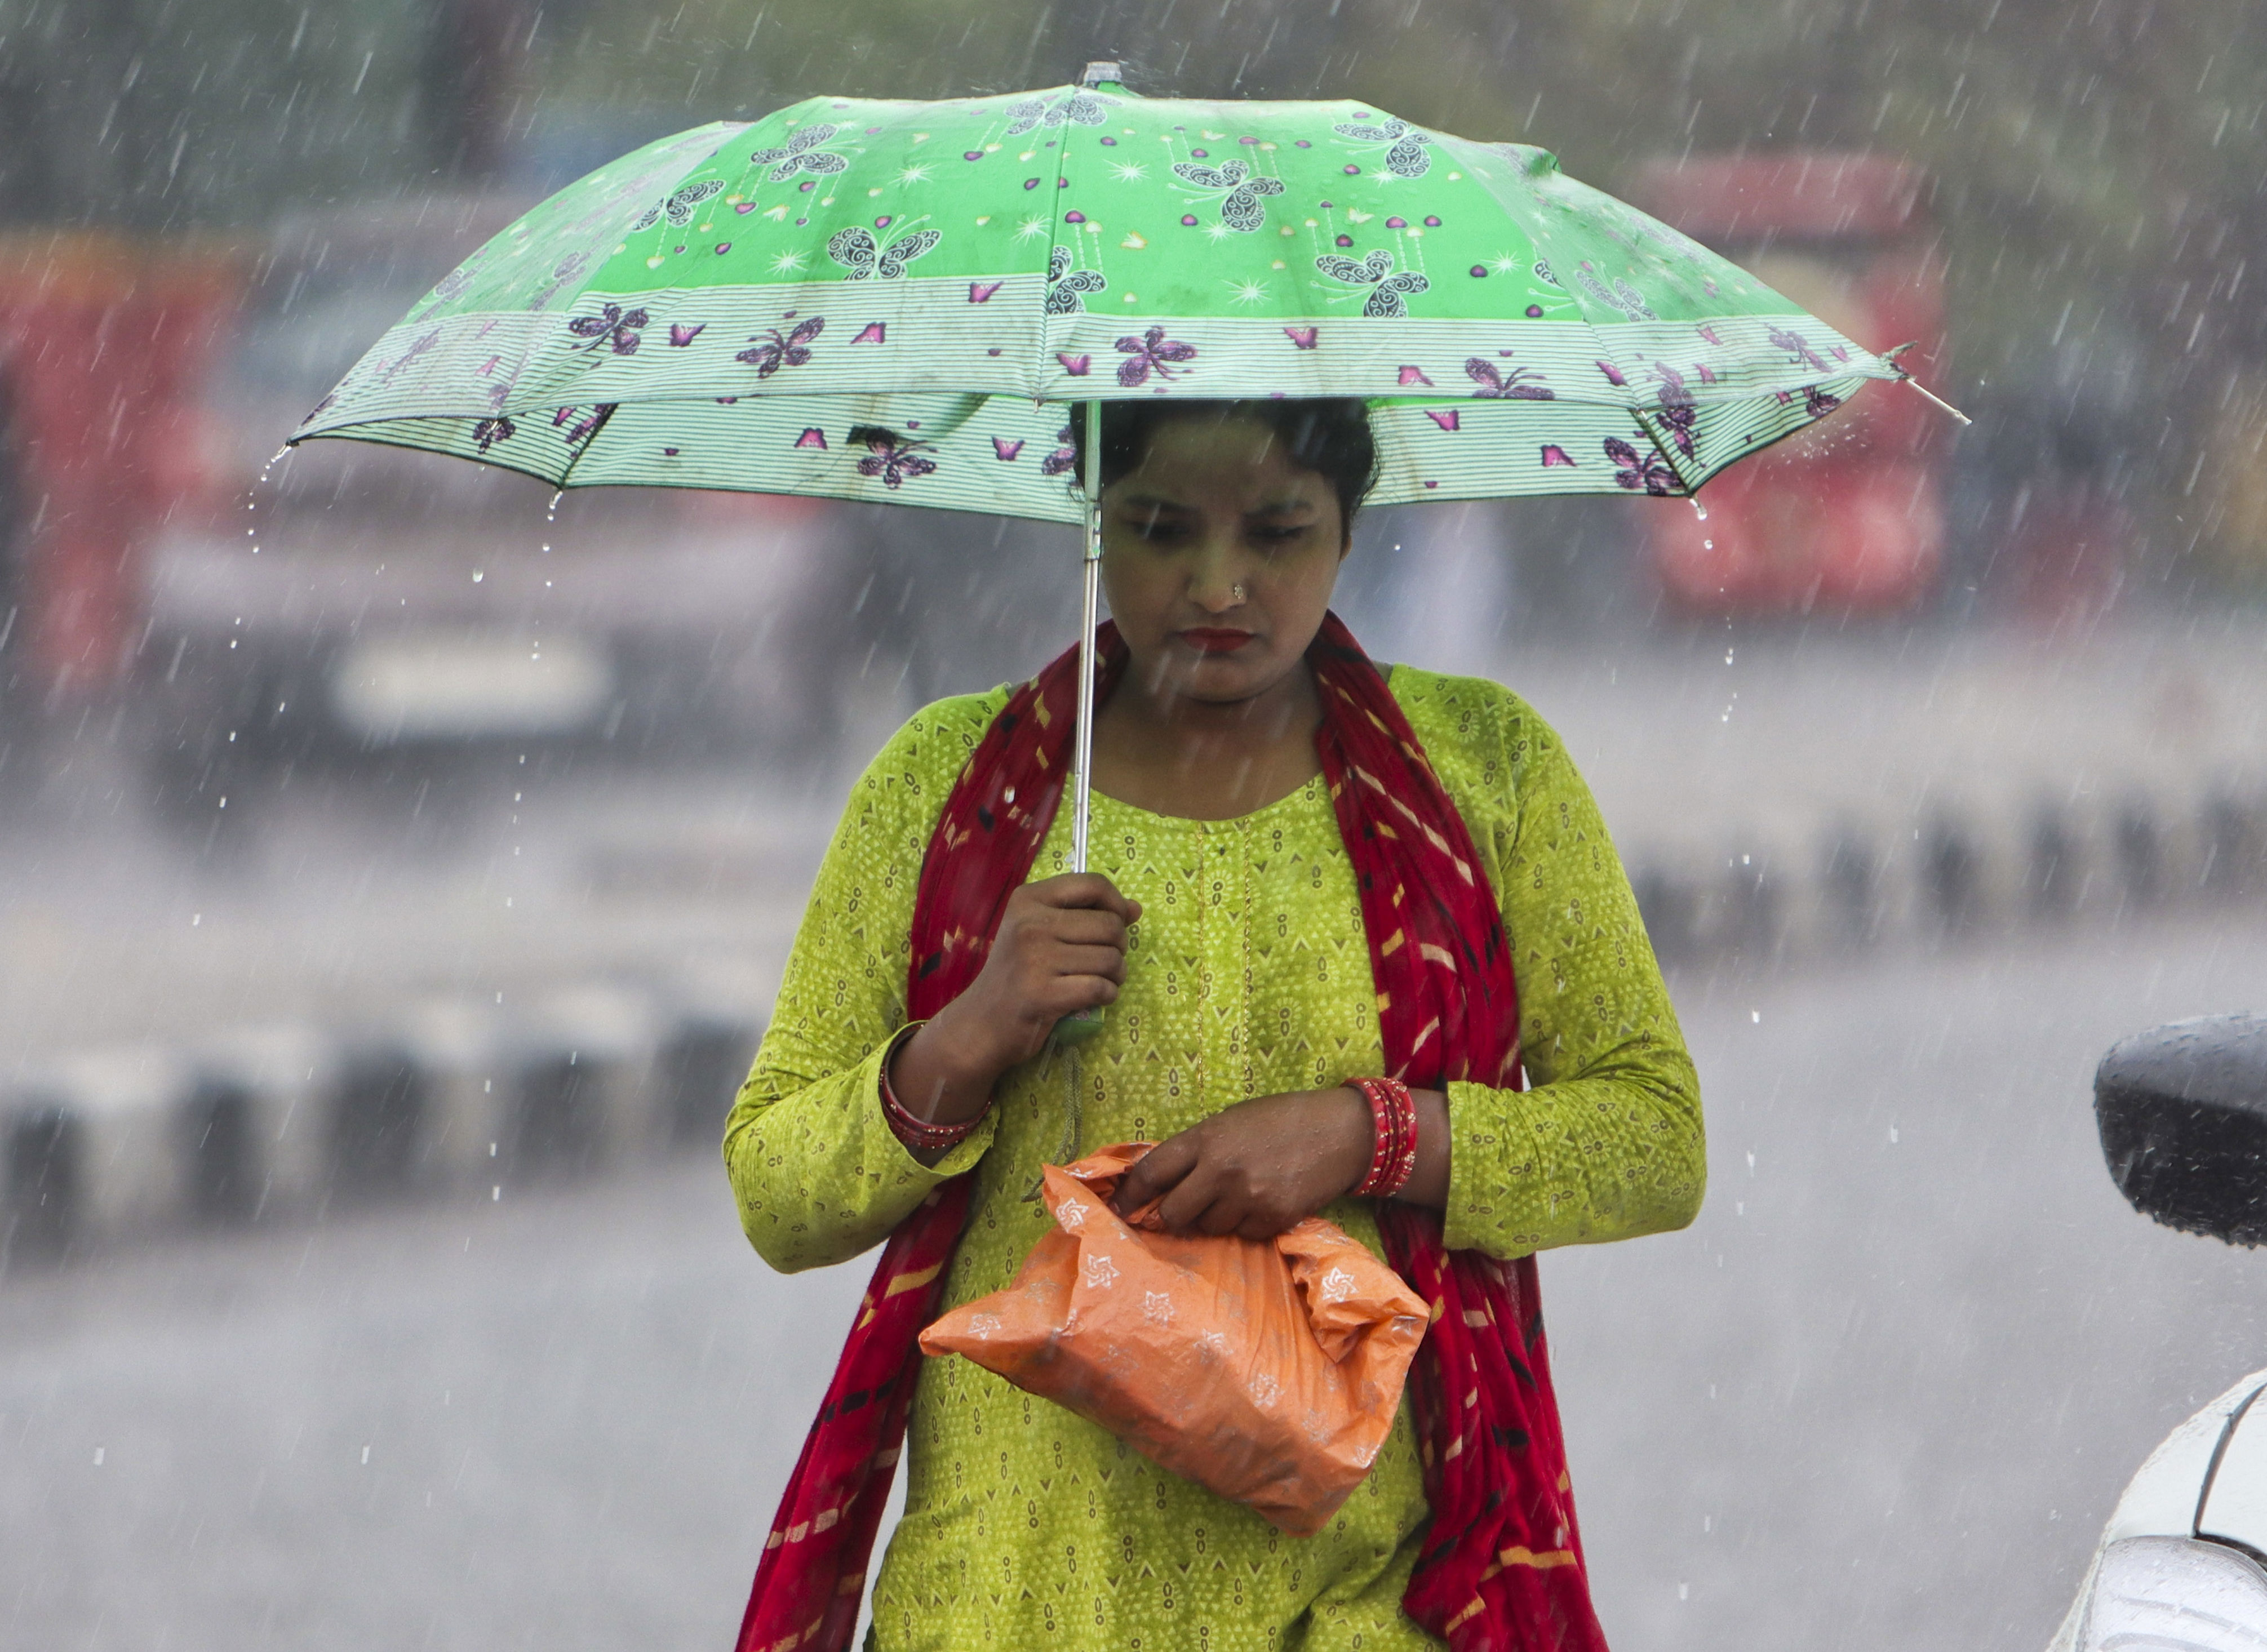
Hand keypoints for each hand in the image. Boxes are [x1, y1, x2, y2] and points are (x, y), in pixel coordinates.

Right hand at [889, 874, 1141, 1144]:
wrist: (982, 1022)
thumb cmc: (1017, 975)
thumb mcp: (1040, 933)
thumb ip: (1085, 916)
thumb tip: (1135, 909)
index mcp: (1028, 899)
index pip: (1092, 884)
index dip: (1117, 902)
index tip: (1120, 921)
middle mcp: (1030, 923)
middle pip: (1110, 925)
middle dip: (1119, 947)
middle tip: (1105, 962)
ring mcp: (1035, 958)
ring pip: (1110, 959)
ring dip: (1116, 975)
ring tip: (1101, 982)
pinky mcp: (1043, 994)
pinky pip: (1101, 988)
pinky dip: (1107, 996)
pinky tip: (1095, 998)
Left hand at [1109, 1087, 1372, 1240]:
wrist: (1340, 1131)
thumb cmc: (1281, 1119)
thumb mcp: (1230, 1121)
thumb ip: (1198, 1149)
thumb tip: (1164, 1182)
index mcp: (1205, 1138)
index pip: (1151, 1172)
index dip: (1129, 1194)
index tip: (1117, 1210)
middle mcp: (1221, 1170)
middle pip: (1173, 1213)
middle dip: (1174, 1215)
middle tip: (1187, 1207)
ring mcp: (1248, 1197)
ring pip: (1209, 1228)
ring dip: (1216, 1218)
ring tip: (1240, 1193)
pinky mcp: (1273, 1219)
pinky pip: (1243, 1235)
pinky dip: (1247, 1225)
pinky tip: (1264, 1201)